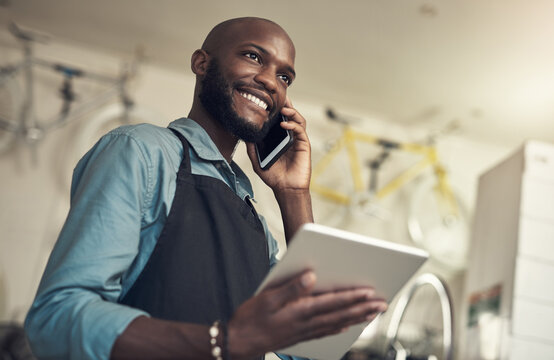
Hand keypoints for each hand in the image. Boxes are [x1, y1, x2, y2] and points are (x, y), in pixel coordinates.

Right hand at [227, 271, 387, 358]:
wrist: (239, 342)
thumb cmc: (251, 318)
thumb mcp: (267, 298)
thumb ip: (291, 287)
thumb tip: (311, 275)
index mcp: (300, 311)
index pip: (333, 303)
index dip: (353, 297)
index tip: (371, 292)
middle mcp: (307, 323)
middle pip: (341, 314)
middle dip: (363, 308)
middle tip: (383, 303)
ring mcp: (305, 331)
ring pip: (338, 324)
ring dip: (357, 318)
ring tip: (373, 313)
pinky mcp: (301, 336)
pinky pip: (326, 332)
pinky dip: (340, 328)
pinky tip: (347, 327)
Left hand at [246, 97, 310, 192]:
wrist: (285, 189)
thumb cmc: (274, 176)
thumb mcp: (257, 160)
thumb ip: (252, 148)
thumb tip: (244, 135)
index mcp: (279, 138)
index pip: (279, 119)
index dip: (276, 109)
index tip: (268, 99)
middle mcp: (289, 136)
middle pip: (290, 115)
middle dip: (286, 104)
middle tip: (279, 96)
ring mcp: (297, 140)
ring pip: (298, 120)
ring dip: (292, 112)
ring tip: (283, 108)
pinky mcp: (304, 145)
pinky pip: (300, 131)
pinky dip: (293, 125)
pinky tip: (284, 124)